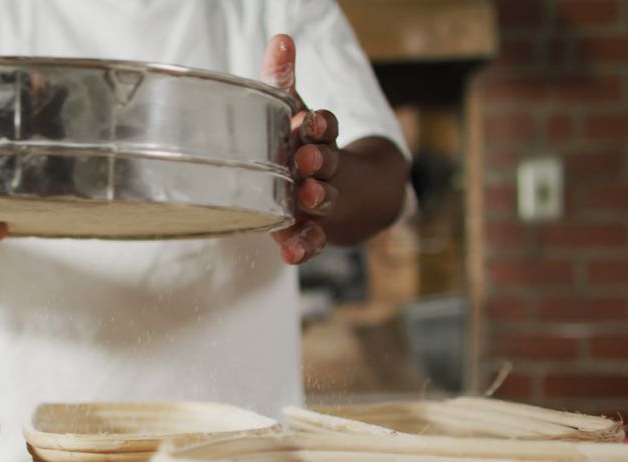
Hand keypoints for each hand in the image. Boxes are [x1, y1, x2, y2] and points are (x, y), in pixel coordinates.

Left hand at [261, 34, 339, 264]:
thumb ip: (283, 81)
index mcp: (319, 139)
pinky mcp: (311, 230)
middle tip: (307, 159)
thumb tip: (280, 40)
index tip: (310, 122)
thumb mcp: (293, 113)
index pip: (324, 127)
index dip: (319, 125)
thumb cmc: (303, 147)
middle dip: (319, 160)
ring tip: (309, 197)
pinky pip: (310, 242)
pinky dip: (302, 248)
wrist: (346, 196)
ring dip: (318, 199)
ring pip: (323, 201)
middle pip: (326, 164)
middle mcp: (324, 171)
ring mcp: (320, 203)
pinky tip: (289, 254)